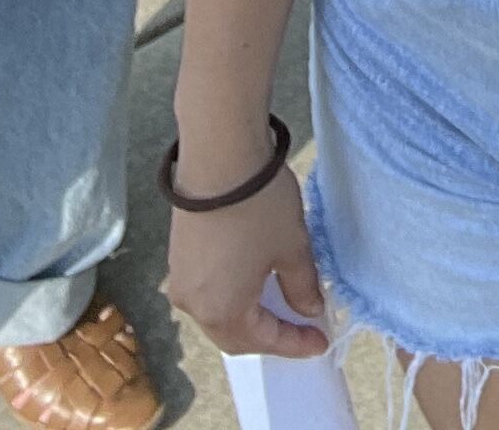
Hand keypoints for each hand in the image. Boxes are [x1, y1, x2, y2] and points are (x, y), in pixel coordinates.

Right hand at [161, 162, 328, 360]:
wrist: (219, 156)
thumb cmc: (259, 206)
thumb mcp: (292, 249)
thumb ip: (302, 287)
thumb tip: (309, 309)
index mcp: (222, 311)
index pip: (263, 341)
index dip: (295, 343)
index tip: (321, 340)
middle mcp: (194, 304)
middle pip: (234, 336)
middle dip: (269, 336)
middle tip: (302, 329)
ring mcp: (181, 279)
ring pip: (218, 315)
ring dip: (249, 316)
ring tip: (281, 305)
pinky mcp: (177, 256)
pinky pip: (207, 292)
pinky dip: (232, 296)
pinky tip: (254, 282)